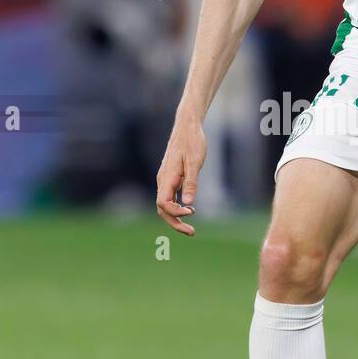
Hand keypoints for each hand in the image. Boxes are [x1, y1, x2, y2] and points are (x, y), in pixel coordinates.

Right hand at [155, 116, 206, 234]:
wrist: (187, 126)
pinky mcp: (170, 177)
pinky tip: (189, 208)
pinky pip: (169, 197)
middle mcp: (162, 180)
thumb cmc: (192, 142)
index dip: (175, 213)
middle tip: (192, 232)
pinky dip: (177, 207)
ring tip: (190, 227)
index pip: (163, 204)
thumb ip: (191, 183)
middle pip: (162, 209)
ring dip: (176, 217)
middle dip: (175, 223)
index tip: (192, 212)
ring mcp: (165, 179)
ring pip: (165, 204)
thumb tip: (188, 203)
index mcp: (167, 177)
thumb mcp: (195, 163)